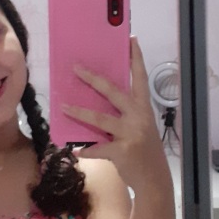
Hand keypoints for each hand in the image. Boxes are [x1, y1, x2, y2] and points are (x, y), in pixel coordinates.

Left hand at [62, 37, 169, 191]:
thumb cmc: (145, 150)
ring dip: (79, 113)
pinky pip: (97, 148)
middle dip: (93, 79)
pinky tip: (74, 149)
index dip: (135, 59)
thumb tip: (98, 102)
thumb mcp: (141, 127)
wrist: (154, 179)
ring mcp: (130, 134)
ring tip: (63, 106)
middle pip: (113, 92)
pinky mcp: (121, 151)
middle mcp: (138, 117)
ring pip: (99, 119)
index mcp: (144, 108)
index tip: (131, 40)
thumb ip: (125, 114)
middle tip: (76, 68)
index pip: (140, 78)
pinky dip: (85, 149)